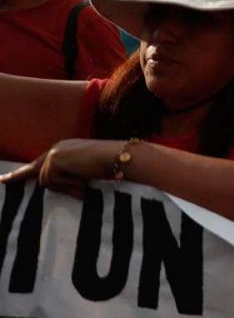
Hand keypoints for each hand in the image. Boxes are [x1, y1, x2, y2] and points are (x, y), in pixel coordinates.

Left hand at [0, 139, 123, 196]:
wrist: (119, 156)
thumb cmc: (110, 165)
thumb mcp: (87, 171)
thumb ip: (70, 176)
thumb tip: (55, 188)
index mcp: (66, 149)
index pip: (41, 163)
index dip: (24, 172)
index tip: (7, 178)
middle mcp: (58, 148)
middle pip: (36, 170)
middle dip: (18, 177)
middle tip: (2, 181)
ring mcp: (55, 153)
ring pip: (46, 182)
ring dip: (65, 187)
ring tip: (84, 185)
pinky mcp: (54, 161)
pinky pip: (53, 183)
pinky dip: (67, 186)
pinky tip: (82, 182)